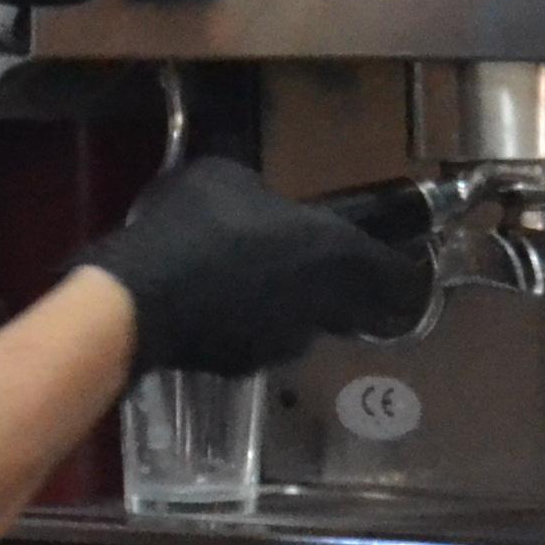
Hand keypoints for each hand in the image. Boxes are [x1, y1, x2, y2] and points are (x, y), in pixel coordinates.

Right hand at [81, 159, 434, 378]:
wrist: (140, 298)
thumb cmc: (194, 223)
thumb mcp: (225, 177)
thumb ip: (258, 193)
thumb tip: (255, 200)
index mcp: (335, 253)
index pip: (399, 276)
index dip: (405, 270)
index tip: (403, 261)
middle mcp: (322, 305)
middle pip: (358, 306)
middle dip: (349, 290)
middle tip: (325, 266)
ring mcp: (284, 342)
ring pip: (307, 325)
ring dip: (293, 307)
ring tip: (256, 282)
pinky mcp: (244, 366)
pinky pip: (261, 340)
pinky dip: (249, 326)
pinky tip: (217, 306)